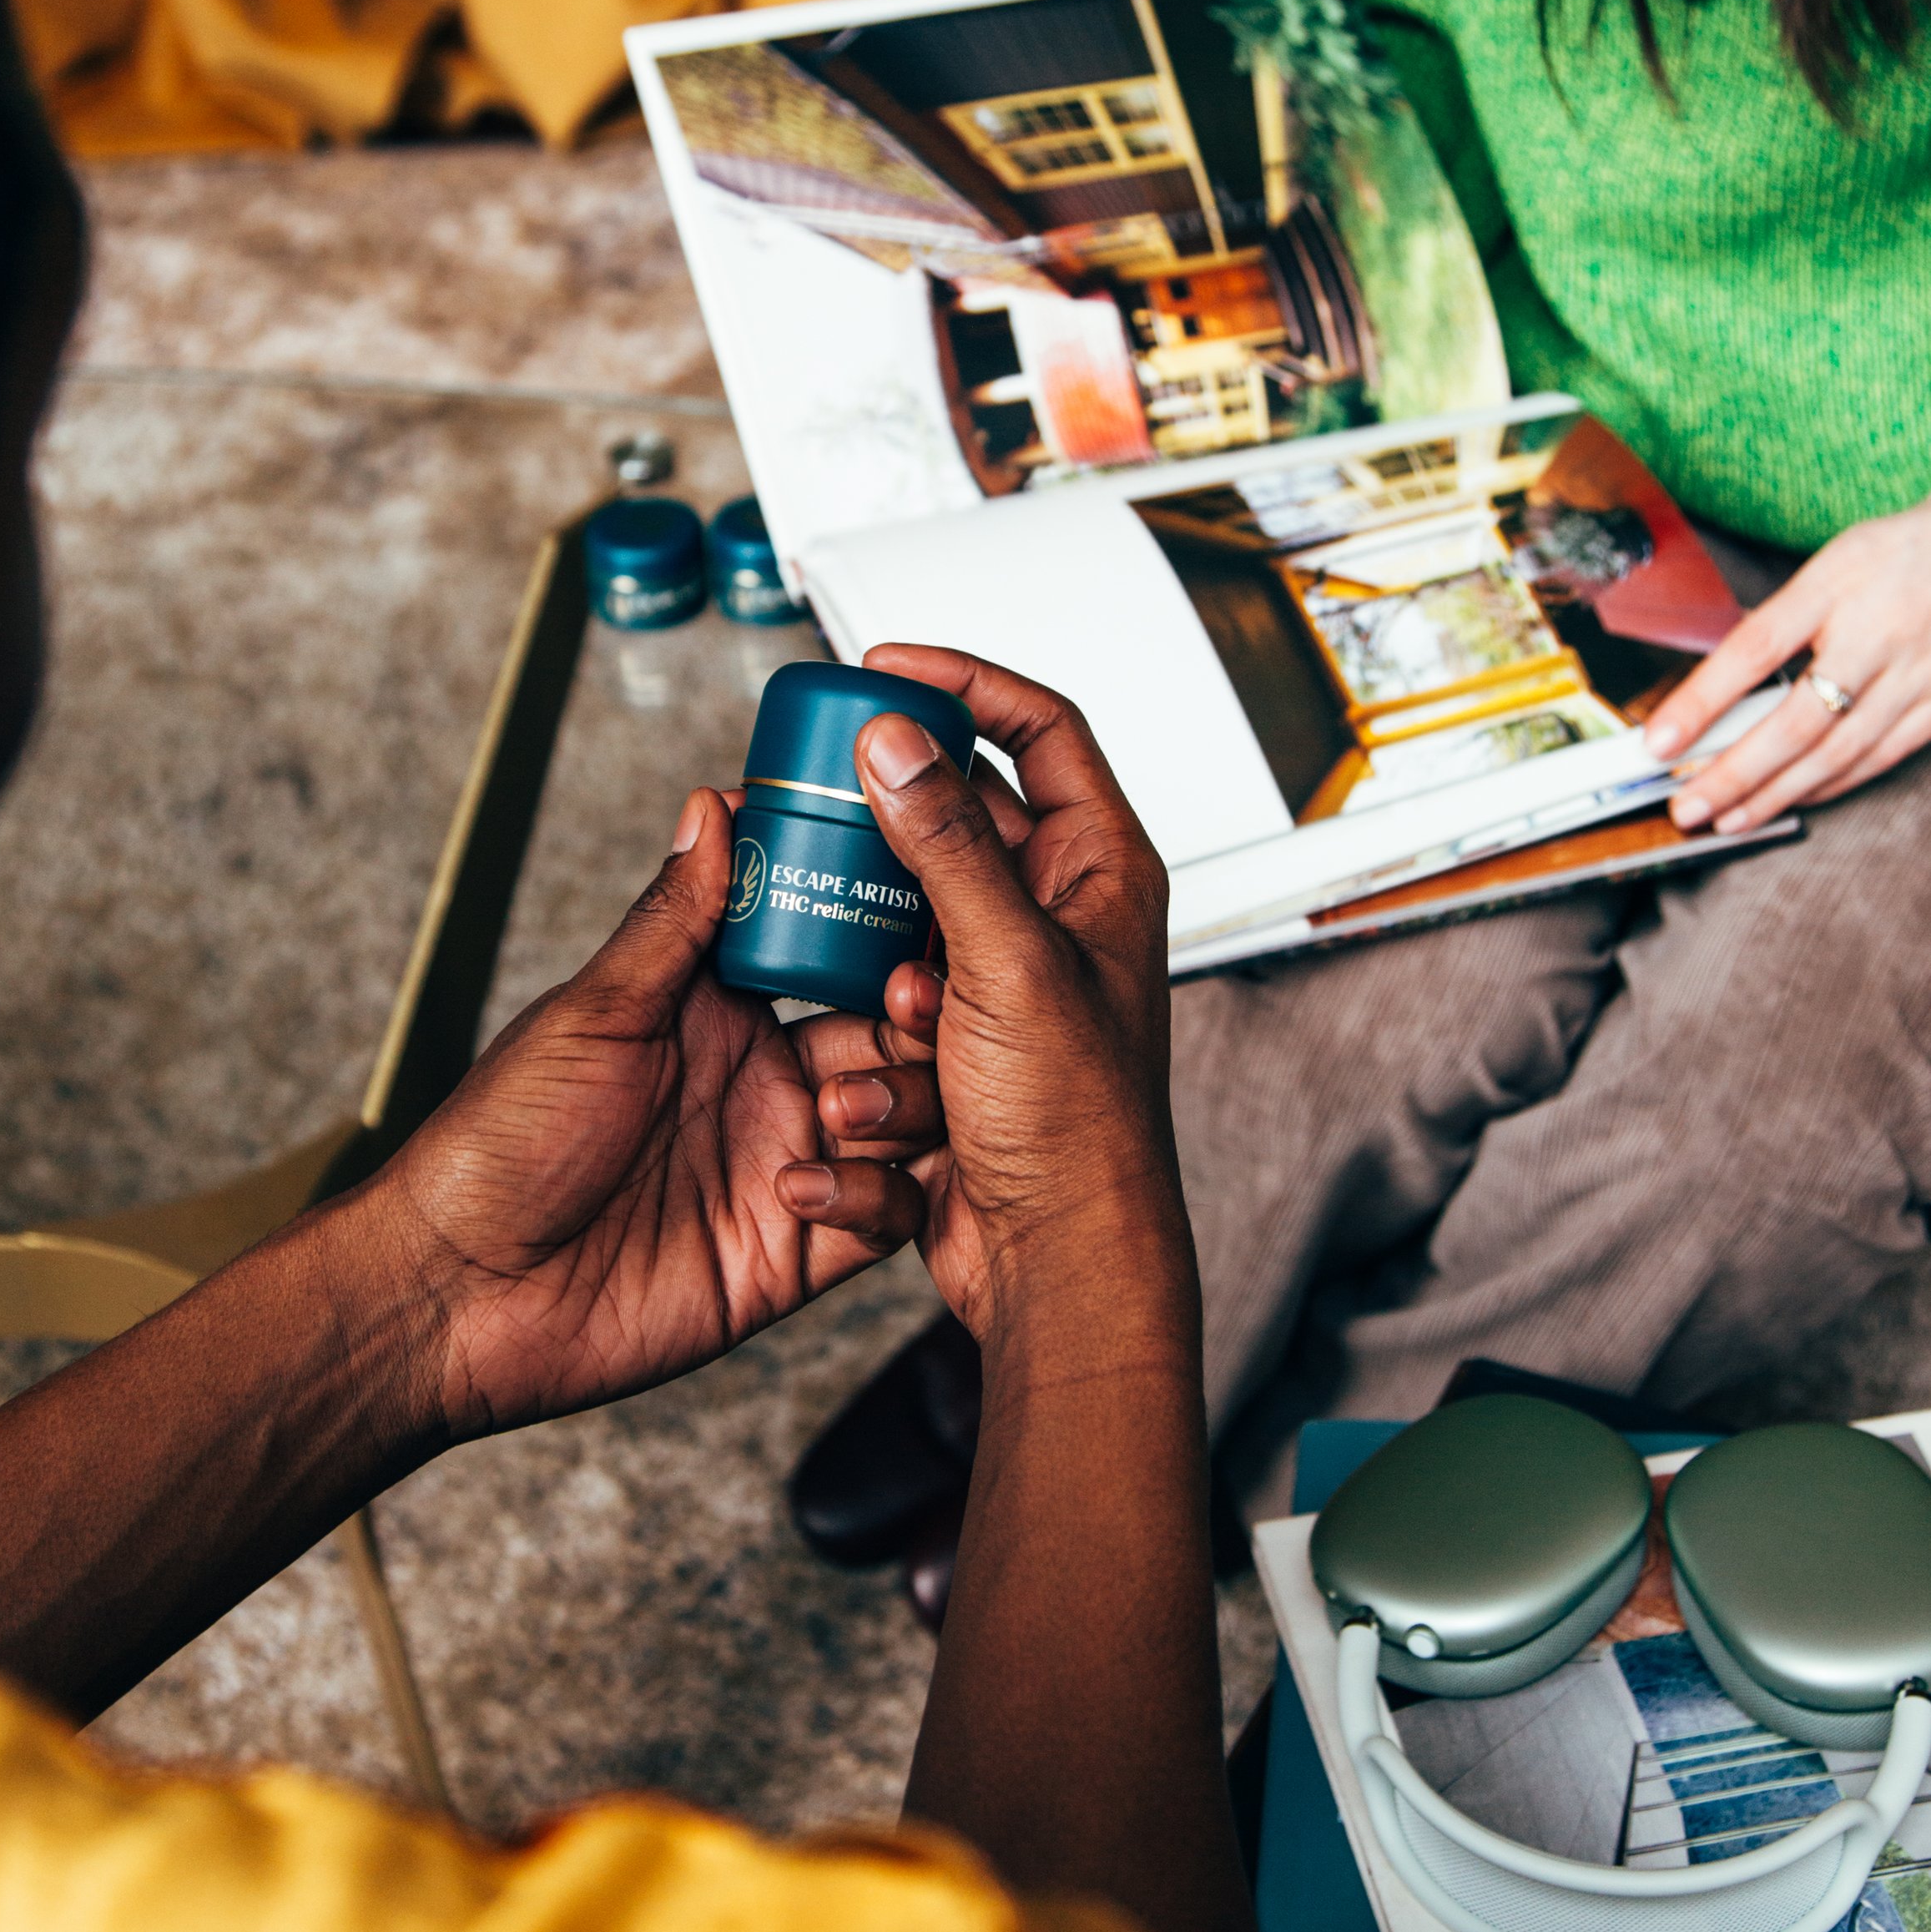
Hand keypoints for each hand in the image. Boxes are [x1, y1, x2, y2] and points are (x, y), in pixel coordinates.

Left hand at [372, 789, 942, 1438]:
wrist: (460, 1292)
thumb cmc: (500, 1142)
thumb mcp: (594, 1014)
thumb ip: (673, 920)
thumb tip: (714, 804)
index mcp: (723, 1013)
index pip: (834, 951)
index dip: (883, 925)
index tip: (921, 894)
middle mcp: (768, 1085)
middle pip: (894, 1036)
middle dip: (921, 1019)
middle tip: (911, 1007)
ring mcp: (789, 1166)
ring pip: (908, 1123)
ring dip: (901, 1106)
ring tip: (843, 1109)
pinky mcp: (795, 1254)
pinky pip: (884, 1219)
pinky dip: (873, 1198)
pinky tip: (803, 1189)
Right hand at [781, 645, 1186, 1348]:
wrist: (1060, 1267)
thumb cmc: (1078, 1126)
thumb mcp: (1006, 962)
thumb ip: (945, 845)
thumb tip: (895, 741)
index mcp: (1101, 874)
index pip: (1042, 731)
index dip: (968, 683)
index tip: (887, 664)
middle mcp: (1057, 919)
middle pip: (955, 829)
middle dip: (892, 850)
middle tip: (829, 828)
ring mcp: (1003, 986)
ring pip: (903, 930)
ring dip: (883, 981)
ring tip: (903, 1026)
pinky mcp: (954, 1052)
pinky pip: (884, 1017)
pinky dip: (876, 1059)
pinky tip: (886, 1108)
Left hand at [1646, 497, 1930, 833]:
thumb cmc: (1891, 558)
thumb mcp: (1829, 565)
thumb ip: (1779, 620)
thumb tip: (1716, 683)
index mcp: (1834, 588)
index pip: (1754, 650)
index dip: (1701, 702)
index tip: (1658, 743)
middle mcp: (1877, 636)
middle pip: (1796, 722)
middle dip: (1734, 774)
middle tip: (1687, 805)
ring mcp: (1915, 675)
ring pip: (1837, 754)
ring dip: (1776, 794)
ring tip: (1728, 818)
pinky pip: (1878, 758)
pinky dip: (1830, 786)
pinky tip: (1792, 800)